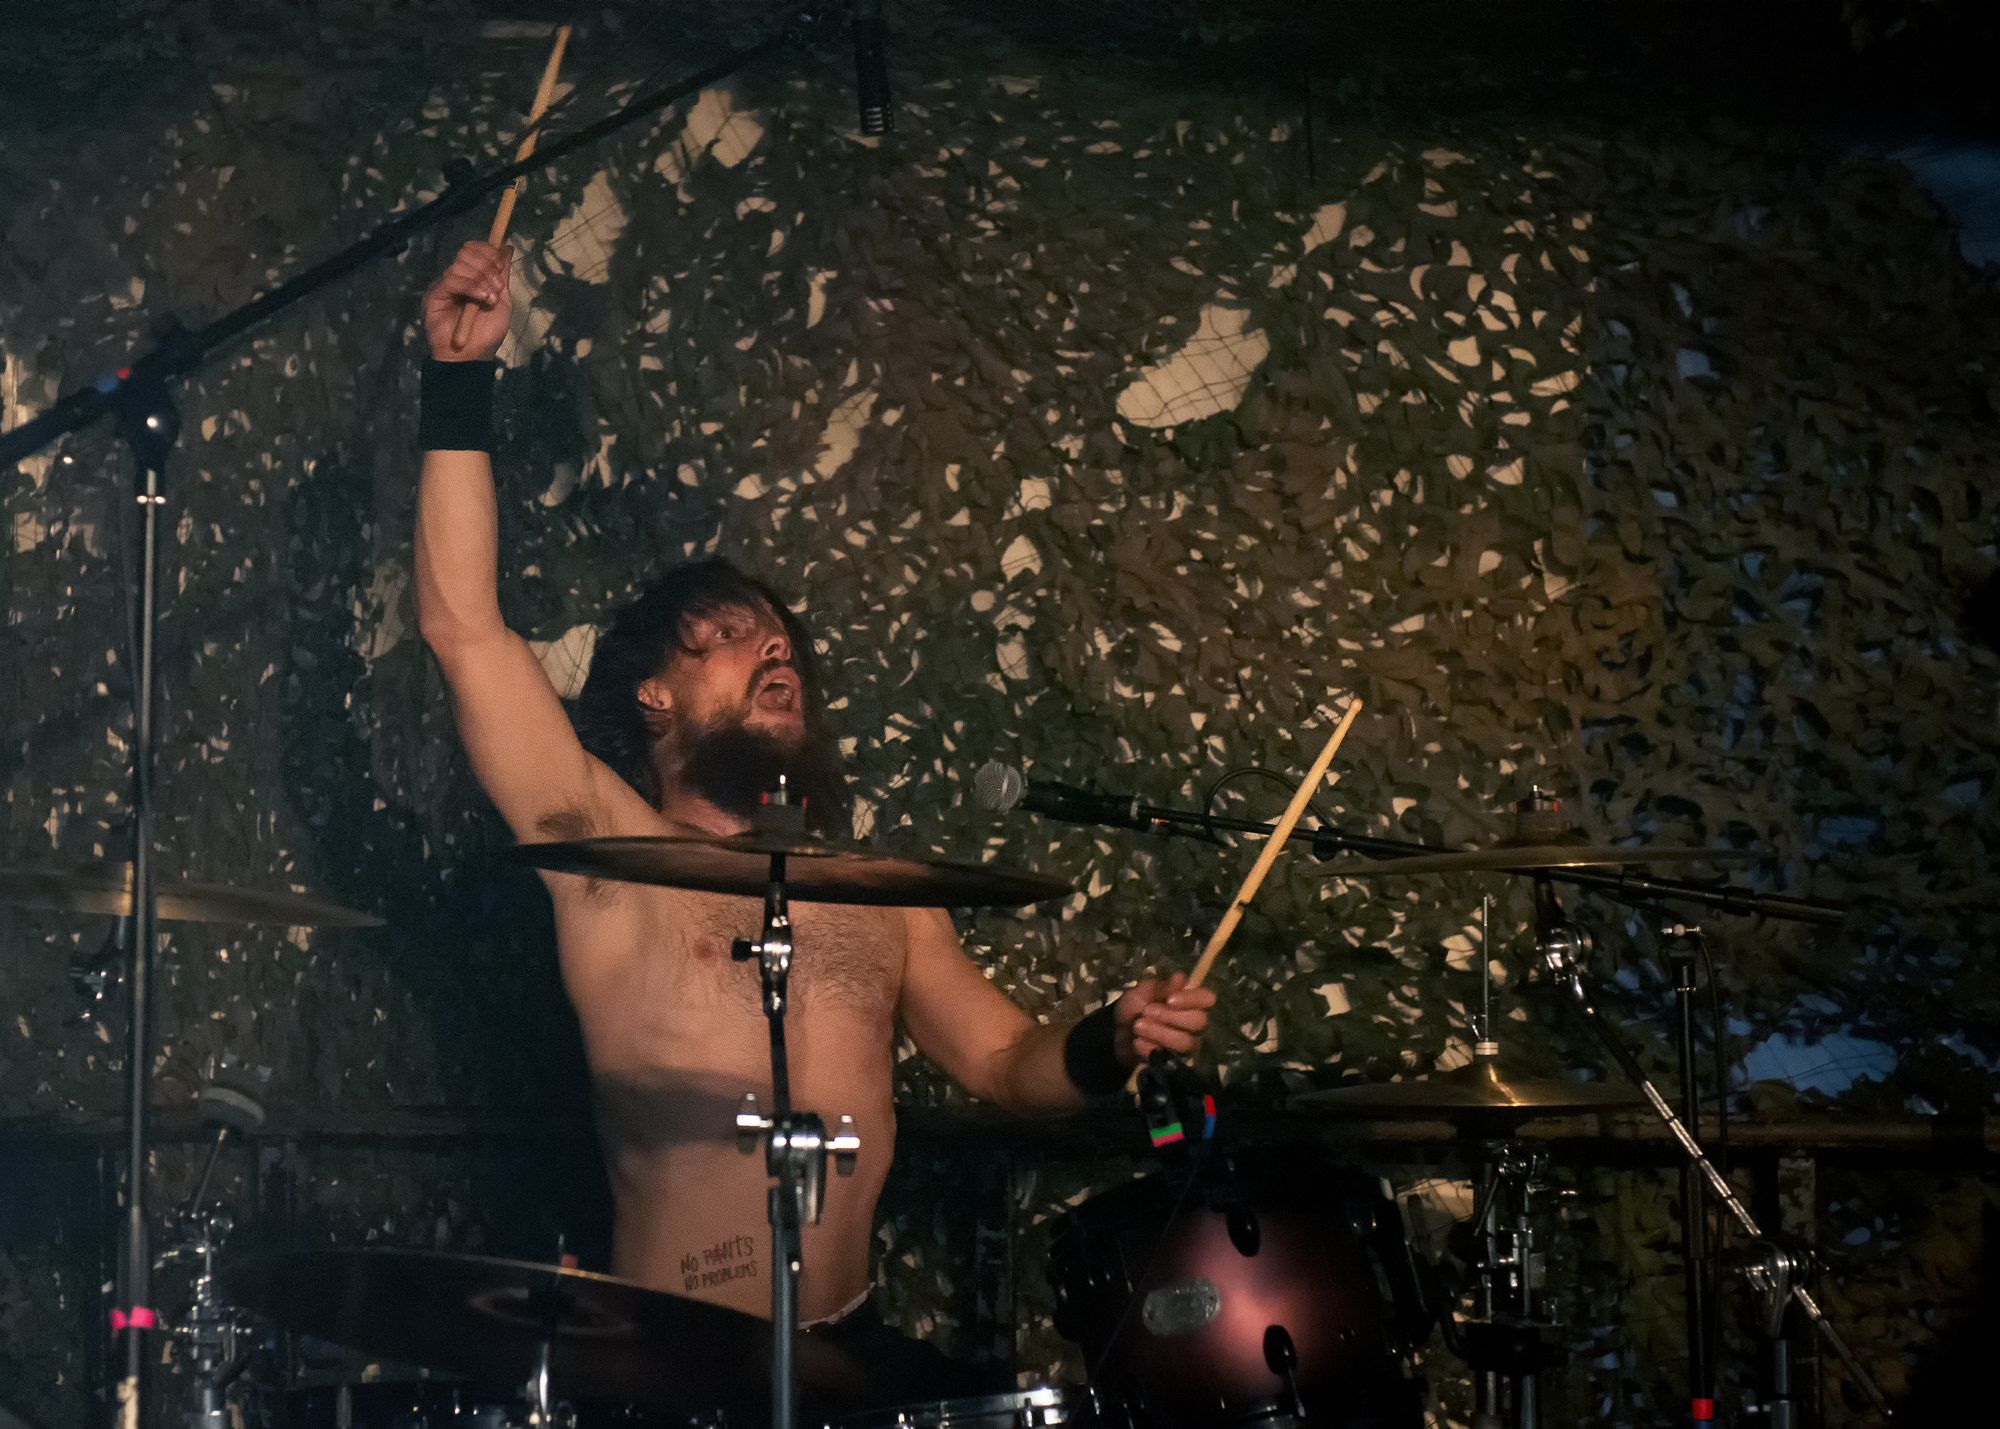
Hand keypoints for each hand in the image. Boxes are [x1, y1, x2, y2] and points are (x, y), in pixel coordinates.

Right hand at [423, 240, 512, 360]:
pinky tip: (482, 300)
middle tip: (497, 287)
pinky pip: (452, 278)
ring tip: (491, 299)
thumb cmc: (487, 334)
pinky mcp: (435, 293)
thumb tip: (506, 247)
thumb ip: (502, 275)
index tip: (500, 266)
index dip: (488, 251)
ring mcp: (444, 284)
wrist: (471, 358)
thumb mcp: (502, 302)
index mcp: (472, 276)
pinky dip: (472, 286)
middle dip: (487, 265)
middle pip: (467, 252)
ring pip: (460, 263)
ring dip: (482, 278)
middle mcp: (457, 277)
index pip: (474, 249)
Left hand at [1113, 971, 1214, 1065]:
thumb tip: (1180, 978)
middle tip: (1147, 1012)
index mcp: (1188, 1001)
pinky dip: (1151, 1048)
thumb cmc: (1134, 1007)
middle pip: (1200, 1022)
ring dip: (1160, 1033)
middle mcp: (1193, 1024)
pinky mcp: (1174, 1062)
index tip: (1170, 1000)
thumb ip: (1161, 988)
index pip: (1207, 998)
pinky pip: (1171, 1059)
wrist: (1115, 1032)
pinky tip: (1137, 1042)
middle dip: (1171, 1017)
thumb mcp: (1143, 992)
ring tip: (1138, 1027)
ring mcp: (1186, 1044)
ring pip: (1186, 1042)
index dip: (1193, 999)